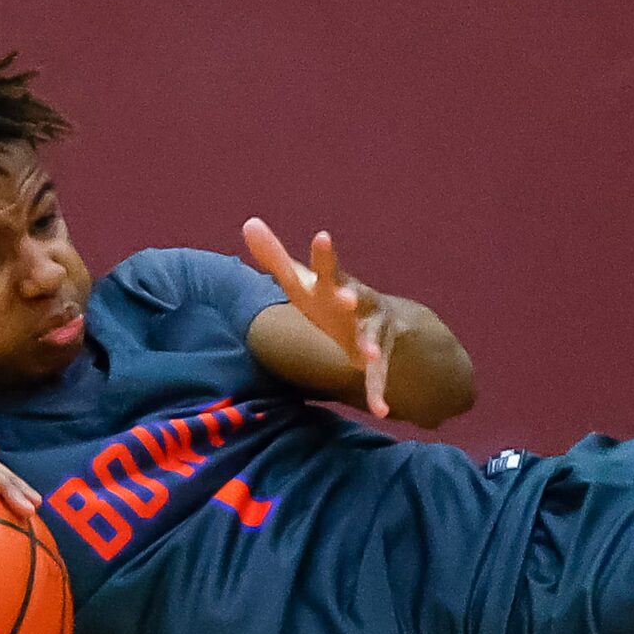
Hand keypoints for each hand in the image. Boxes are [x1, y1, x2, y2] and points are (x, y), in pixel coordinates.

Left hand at [244, 217, 395, 417]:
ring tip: (369, 354)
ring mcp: (372, 330)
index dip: (323, 255)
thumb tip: (248, 223)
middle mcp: (359, 303)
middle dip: (350, 298)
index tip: (321, 236)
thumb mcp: (304, 282)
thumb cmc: (331, 300)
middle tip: (343, 298)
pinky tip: (380, 411)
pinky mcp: (378, 358)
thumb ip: (275, 257)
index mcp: (335, 285)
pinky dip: (379, 391)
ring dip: (370, 345)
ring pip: (373, 336)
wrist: (385, 324)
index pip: (327, 268)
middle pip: (356, 297)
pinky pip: (378, 376)